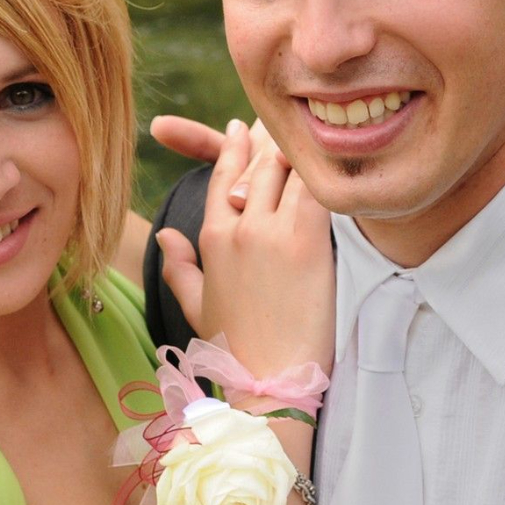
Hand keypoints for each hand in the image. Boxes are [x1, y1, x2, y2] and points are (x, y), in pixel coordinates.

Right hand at [156, 120, 332, 377]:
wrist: (268, 382)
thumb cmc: (234, 352)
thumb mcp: (196, 307)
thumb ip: (179, 267)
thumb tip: (164, 235)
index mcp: (210, 238)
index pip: (222, 174)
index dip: (234, 146)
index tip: (243, 125)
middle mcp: (237, 227)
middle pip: (260, 162)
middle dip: (275, 138)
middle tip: (293, 122)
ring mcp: (270, 231)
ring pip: (289, 167)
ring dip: (304, 150)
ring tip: (320, 134)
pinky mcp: (307, 241)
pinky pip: (319, 187)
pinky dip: (328, 172)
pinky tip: (340, 161)